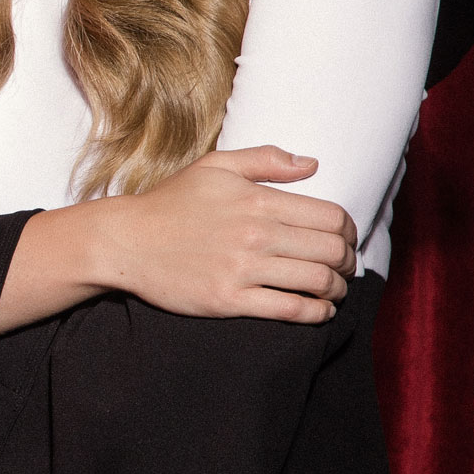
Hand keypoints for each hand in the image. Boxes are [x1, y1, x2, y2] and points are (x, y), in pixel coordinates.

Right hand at [92, 147, 356, 322]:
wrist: (125, 241)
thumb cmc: (170, 202)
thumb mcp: (214, 167)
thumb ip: (265, 160)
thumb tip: (312, 165)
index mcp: (257, 200)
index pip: (331, 217)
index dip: (348, 231)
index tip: (345, 240)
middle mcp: (256, 234)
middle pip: (331, 251)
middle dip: (347, 262)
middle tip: (344, 267)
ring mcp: (243, 269)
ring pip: (317, 282)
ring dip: (337, 289)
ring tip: (334, 290)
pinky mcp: (230, 299)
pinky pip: (290, 309)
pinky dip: (316, 313)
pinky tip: (320, 310)